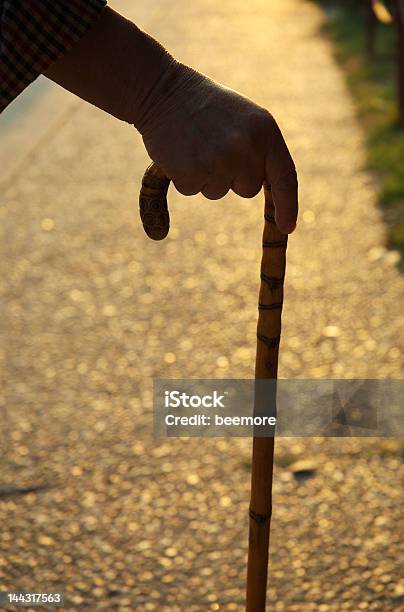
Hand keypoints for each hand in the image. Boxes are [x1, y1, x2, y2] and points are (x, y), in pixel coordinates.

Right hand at [140, 64, 297, 233]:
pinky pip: (193, 190)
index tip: (287, 227)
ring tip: (196, 145)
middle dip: (233, 178)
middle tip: (215, 147)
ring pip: (218, 191)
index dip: (287, 205)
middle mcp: (246, 148)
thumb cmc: (207, 107)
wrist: (163, 91)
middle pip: (248, 189)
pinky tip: (181, 151)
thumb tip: (265, 191)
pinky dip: (185, 177)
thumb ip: (261, 151)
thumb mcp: (245, 121)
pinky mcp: (192, 172)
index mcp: (265, 132)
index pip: (285, 176)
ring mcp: (219, 162)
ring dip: (206, 176)